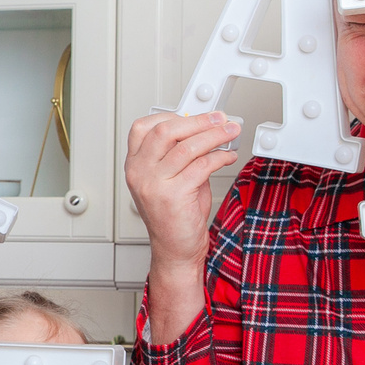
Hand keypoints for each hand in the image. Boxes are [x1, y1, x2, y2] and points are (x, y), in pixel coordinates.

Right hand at [125, 111, 238, 343]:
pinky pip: (201, 165)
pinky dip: (219, 157)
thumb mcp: (172, 178)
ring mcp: (153, 184)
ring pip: (186, 145)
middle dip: (198, 120)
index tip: (195, 113)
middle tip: (219, 118)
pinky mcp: (173, 196)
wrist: (176, 251)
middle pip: (165, 130)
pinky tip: (228, 156)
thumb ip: (182, 153)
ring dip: (214, 135)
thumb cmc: (175, 218)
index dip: (171, 115)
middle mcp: (139, 173)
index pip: (143, 127)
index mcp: (135, 166)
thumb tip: (204, 129)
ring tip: (230, 132)